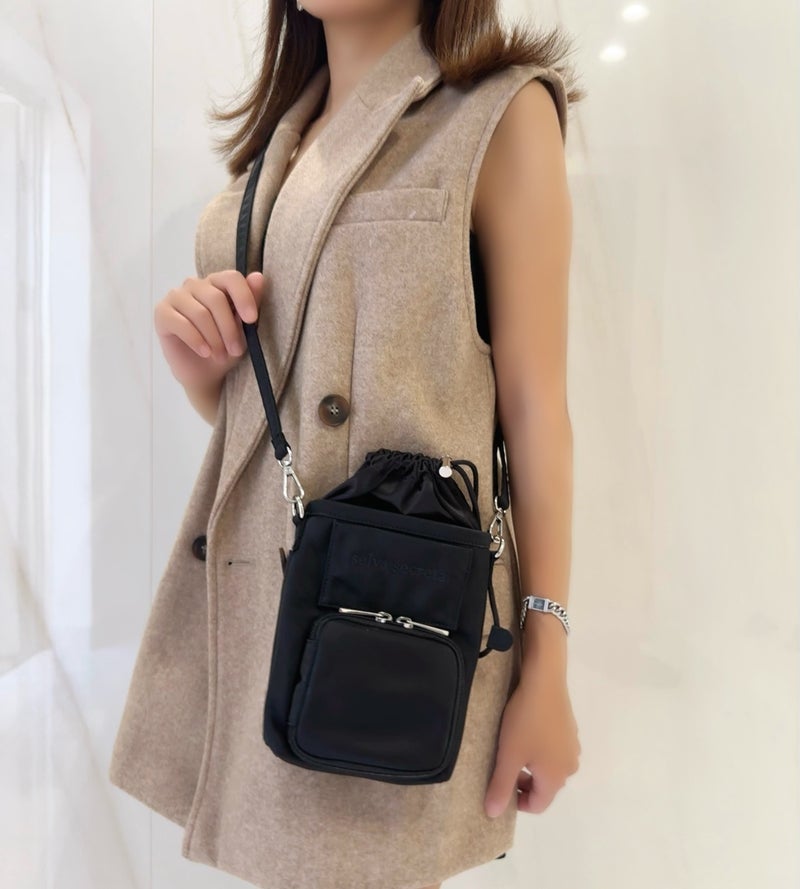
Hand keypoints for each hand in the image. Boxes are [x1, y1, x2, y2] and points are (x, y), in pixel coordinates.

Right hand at [153, 269, 264, 389]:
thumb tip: (259, 277)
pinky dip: (196, 340)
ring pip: (200, 313)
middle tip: (236, 351)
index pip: (231, 278)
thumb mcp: (244, 328)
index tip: (252, 320)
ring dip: (214, 339)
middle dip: (229, 329)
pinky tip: (205, 352)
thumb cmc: (226, 347)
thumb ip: (252, 301)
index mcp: (217, 283)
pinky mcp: (162, 313)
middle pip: (216, 298)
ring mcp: (176, 296)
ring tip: (221, 356)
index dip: (243, 297)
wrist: (205, 372)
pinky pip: (181, 323)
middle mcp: (195, 284)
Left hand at [484, 670, 580, 816]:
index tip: (500, 784)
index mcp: (556, 778)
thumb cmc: (525, 721)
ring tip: (512, 746)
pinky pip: (554, 749)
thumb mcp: (509, 756)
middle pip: (544, 787)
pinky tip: (526, 730)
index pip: (537, 805)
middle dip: (523, 781)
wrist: (544, 681)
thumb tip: (493, 814)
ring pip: (549, 767)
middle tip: (503, 764)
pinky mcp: (570, 728)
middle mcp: (570, 766)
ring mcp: (572, 746)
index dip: (516, 801)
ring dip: (530, 764)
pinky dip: (539, 748)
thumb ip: (500, 787)